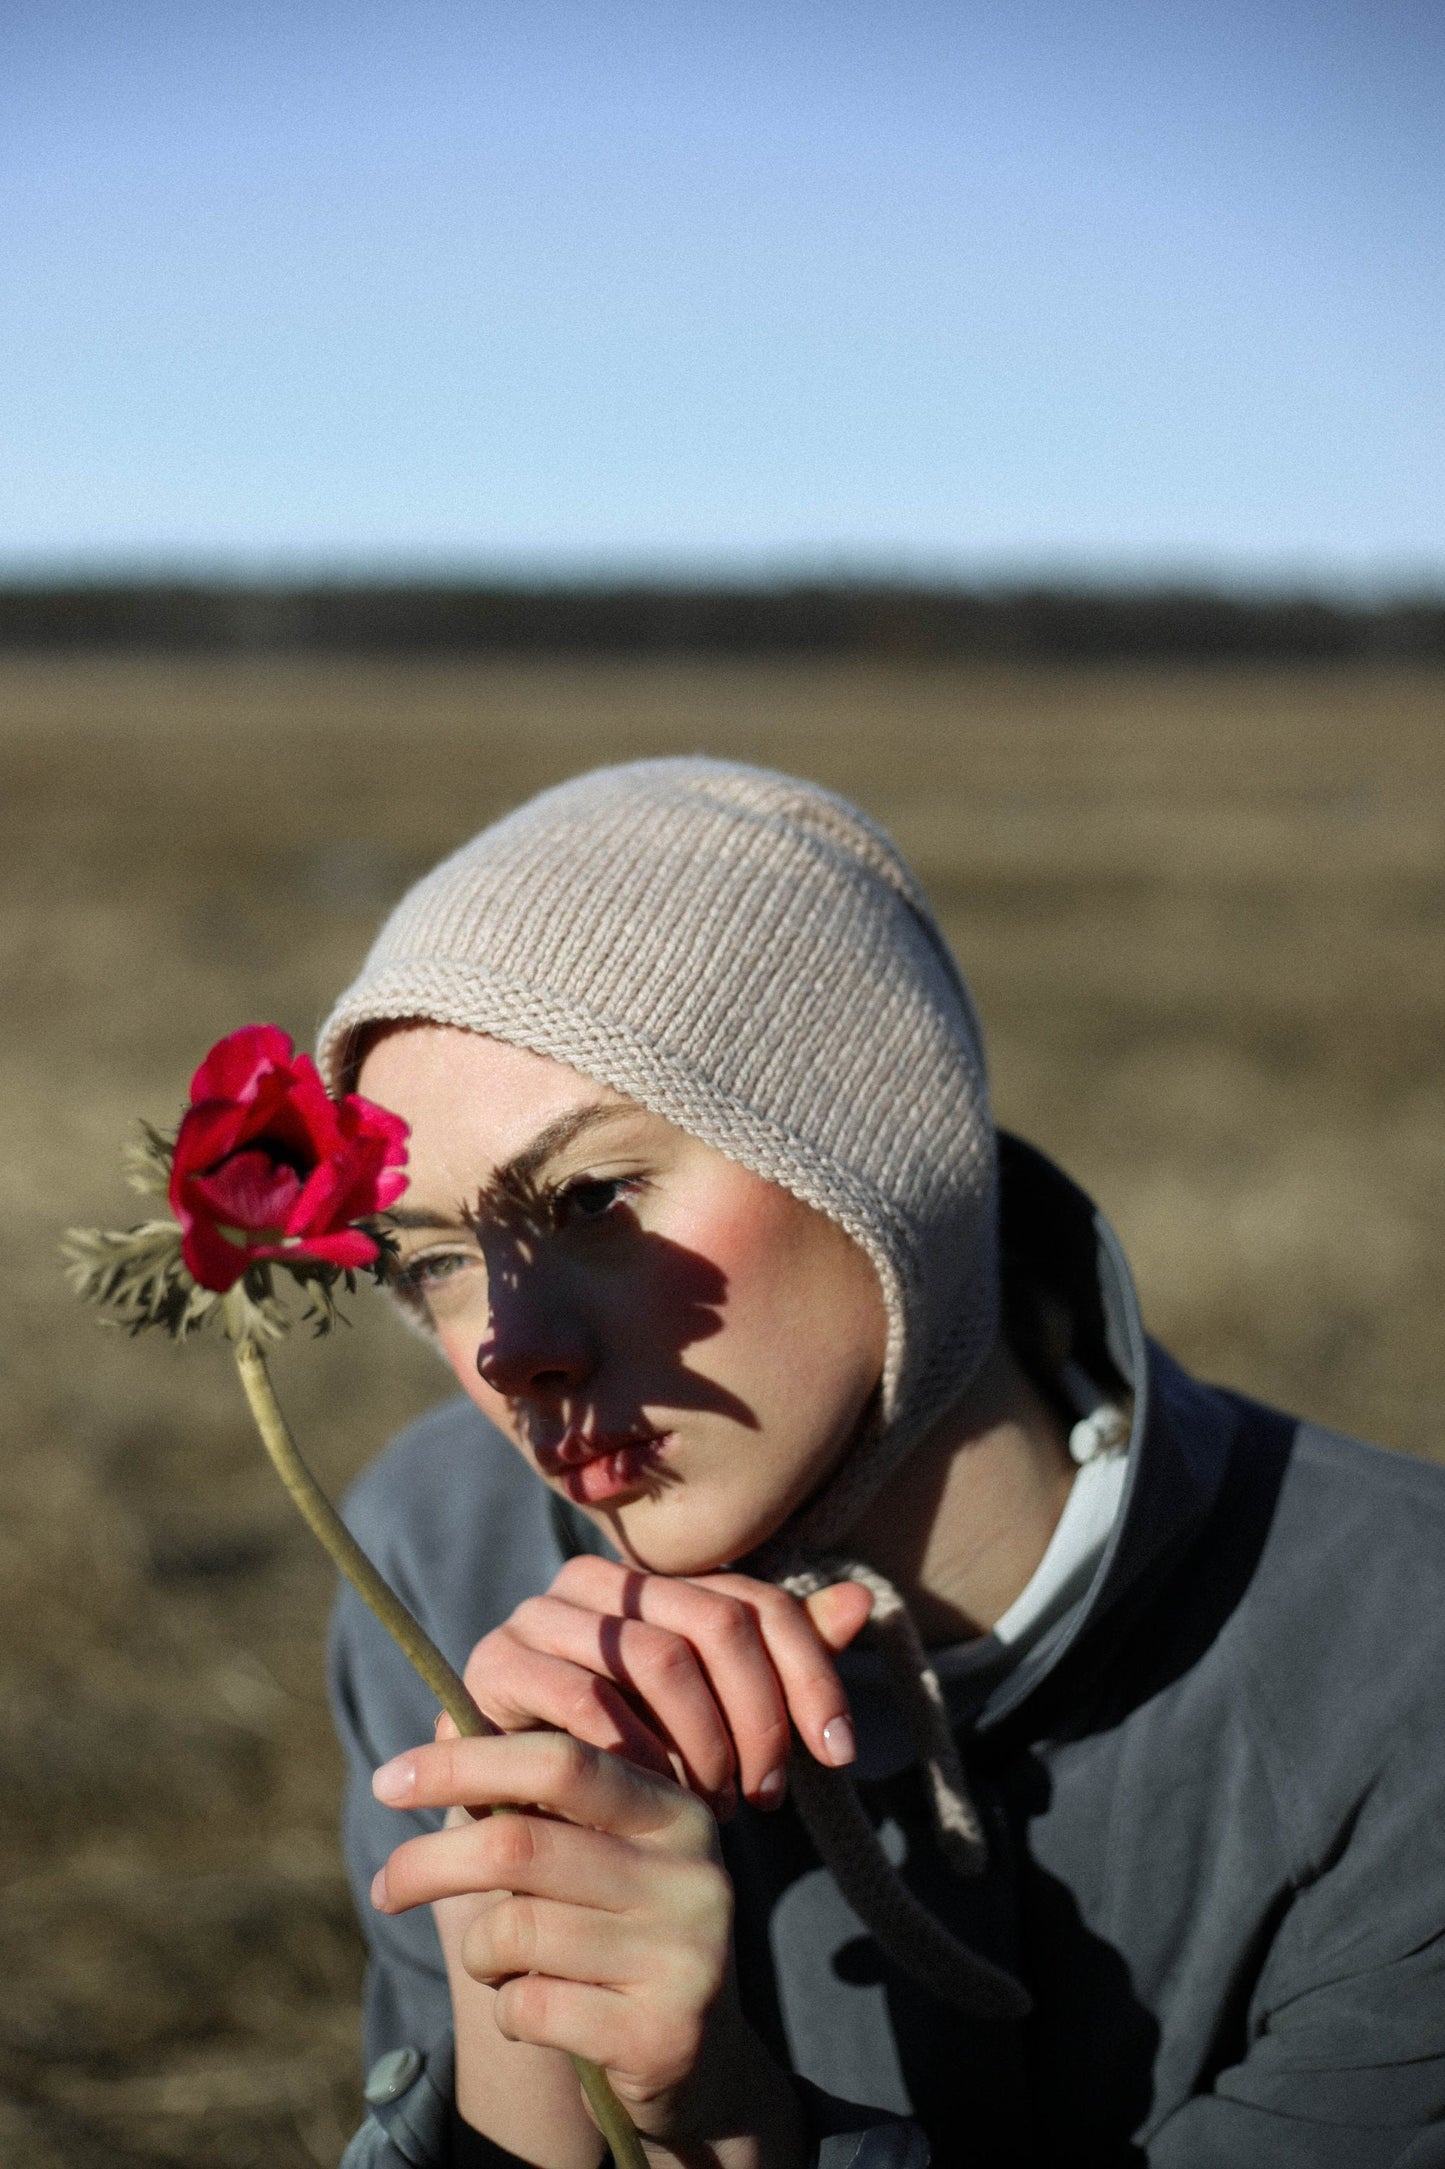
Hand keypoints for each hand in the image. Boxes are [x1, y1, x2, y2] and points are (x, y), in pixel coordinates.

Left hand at [371, 1728, 805, 2165]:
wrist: (688, 2062)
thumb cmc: (606, 1936)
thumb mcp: (587, 1858)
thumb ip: (533, 1806)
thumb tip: (438, 1739)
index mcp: (674, 1811)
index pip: (560, 1762)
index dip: (465, 1764)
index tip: (388, 1781)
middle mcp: (693, 1873)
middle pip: (519, 1844)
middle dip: (430, 1862)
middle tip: (383, 1886)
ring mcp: (686, 1954)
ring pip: (515, 1930)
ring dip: (479, 1951)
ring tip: (500, 1963)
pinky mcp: (662, 2033)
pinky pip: (530, 2006)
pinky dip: (507, 2011)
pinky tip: (537, 2013)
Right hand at [461, 1556, 873, 1815]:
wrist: (523, 1819)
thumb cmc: (630, 1768)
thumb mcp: (717, 1722)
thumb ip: (781, 1662)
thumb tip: (863, 1602)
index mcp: (661, 1585)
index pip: (760, 1605)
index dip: (812, 1675)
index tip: (840, 1753)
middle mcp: (602, 1582)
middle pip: (717, 1623)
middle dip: (758, 1718)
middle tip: (764, 1797)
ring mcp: (543, 1614)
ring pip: (659, 1656)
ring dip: (700, 1743)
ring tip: (712, 1805)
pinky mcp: (497, 1662)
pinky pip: (582, 1693)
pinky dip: (631, 1750)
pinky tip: (650, 1796)